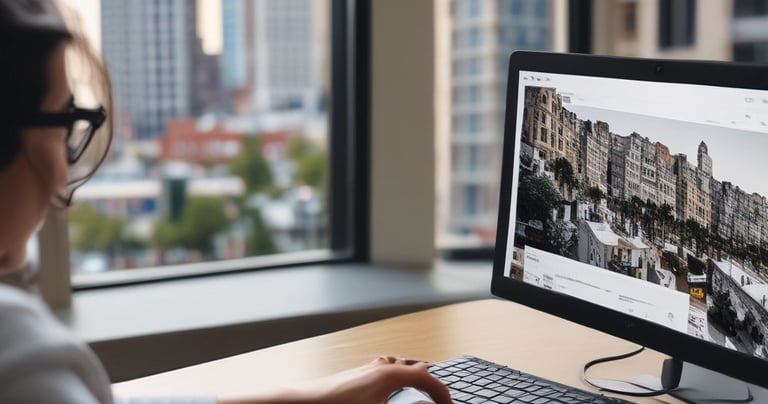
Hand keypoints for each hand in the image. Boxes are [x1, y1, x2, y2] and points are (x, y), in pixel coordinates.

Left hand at [222, 356, 452, 403]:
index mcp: (391, 373)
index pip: (429, 379)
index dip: (443, 395)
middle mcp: (381, 366)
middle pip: (417, 369)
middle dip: (431, 386)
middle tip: (439, 402)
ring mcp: (368, 369)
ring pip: (401, 368)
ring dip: (414, 380)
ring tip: (420, 396)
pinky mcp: (357, 376)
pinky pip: (386, 371)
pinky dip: (397, 379)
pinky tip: (392, 392)